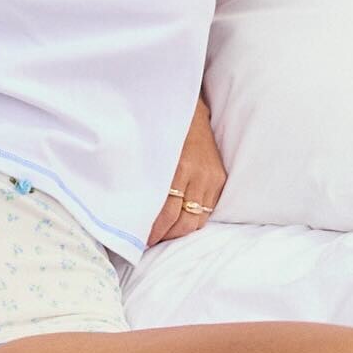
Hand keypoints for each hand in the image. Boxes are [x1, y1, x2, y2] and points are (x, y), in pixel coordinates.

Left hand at [146, 96, 226, 246]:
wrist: (189, 110)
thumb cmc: (162, 129)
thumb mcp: (150, 151)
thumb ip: (146, 180)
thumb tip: (132, 211)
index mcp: (178, 168)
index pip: (166, 213)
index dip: (153, 231)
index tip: (139, 239)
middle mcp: (199, 175)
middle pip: (183, 221)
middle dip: (165, 236)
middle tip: (148, 242)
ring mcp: (212, 178)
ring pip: (197, 220)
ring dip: (179, 232)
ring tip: (163, 235)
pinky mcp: (220, 179)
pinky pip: (208, 211)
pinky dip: (193, 220)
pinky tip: (180, 222)